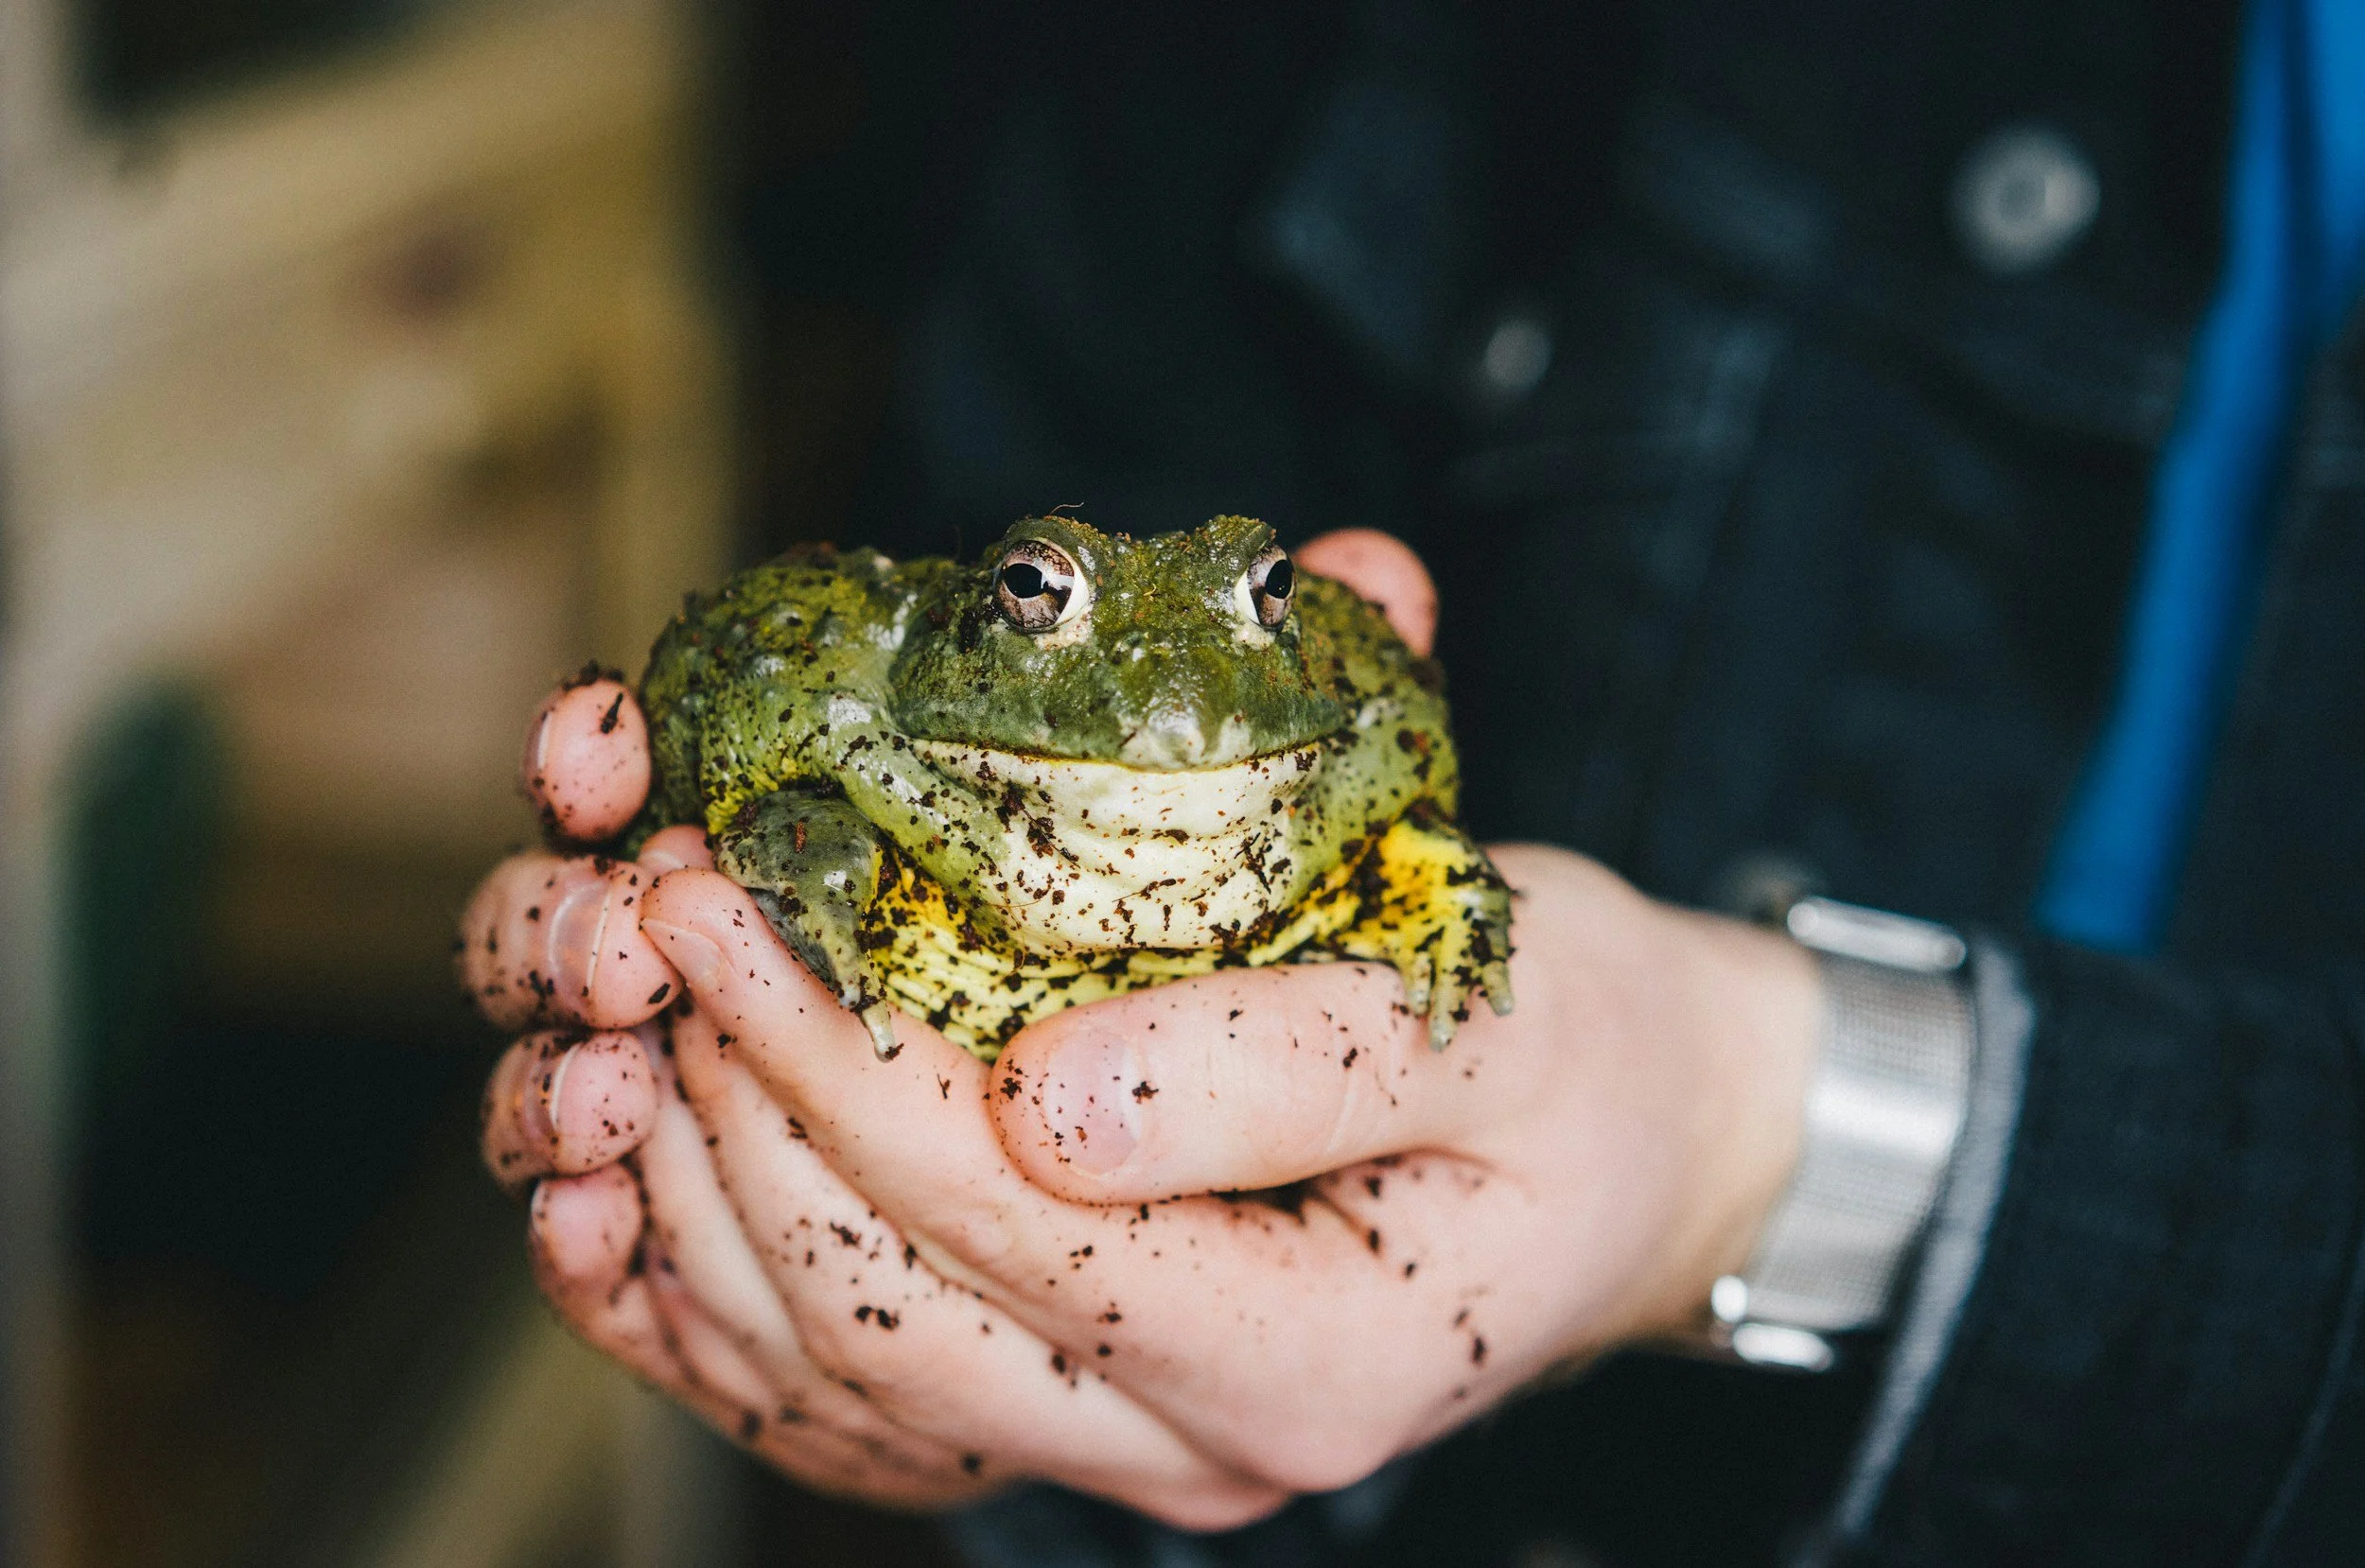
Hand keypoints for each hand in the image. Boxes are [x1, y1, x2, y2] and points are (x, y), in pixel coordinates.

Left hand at [462, 531, 1820, 1524]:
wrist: (1646, 1149)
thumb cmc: (1591, 1050)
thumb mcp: (1509, 1006)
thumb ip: (1307, 1056)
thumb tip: (1048, 1097)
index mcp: (1312, 1358)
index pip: (1010, 1224)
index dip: (840, 1061)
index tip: (724, 891)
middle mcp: (1201, 1447)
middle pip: (887, 1316)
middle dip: (734, 1114)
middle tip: (646, 927)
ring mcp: (1132, 1445)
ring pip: (843, 1374)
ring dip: (699, 1199)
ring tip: (628, 1020)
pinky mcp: (1089, 1403)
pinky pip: (859, 1400)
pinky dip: (723, 1302)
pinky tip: (633, 1191)